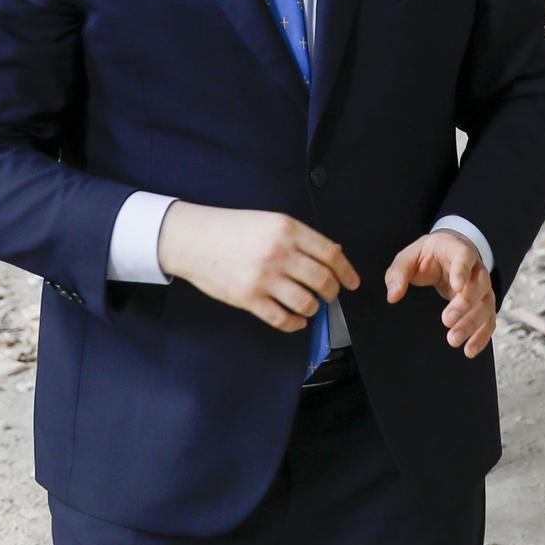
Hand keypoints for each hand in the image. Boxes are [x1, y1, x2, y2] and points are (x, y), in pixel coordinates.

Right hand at [158, 203, 359, 333]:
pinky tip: (296, 319)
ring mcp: (264, 277)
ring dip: (313, 308)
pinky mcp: (249, 298)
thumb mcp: (268, 221)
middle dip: (332, 293)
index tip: (352, 283)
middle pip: (323, 281)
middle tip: (329, 295)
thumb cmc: (231, 228)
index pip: (330, 254)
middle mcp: (278, 252)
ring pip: (307, 303)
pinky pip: (284, 319)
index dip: (346, 272)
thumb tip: (334, 255)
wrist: (192, 238)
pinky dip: (296, 323)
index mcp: (286, 228)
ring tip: (308, 305)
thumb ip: (299, 237)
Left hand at [385, 230, 495, 357]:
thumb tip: (392, 296)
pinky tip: (469, 350)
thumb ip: (399, 273)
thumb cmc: (427, 255)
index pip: (464, 256)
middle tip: (446, 319)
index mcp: (457, 249)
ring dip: (472, 324)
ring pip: (486, 304)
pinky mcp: (484, 304)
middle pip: (479, 284)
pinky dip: (481, 336)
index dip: (462, 271)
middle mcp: (476, 268)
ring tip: (452, 339)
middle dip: (464, 304)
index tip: (457, 286)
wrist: (446, 254)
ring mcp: (483, 287)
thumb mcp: (410, 256)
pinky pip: (489, 320)